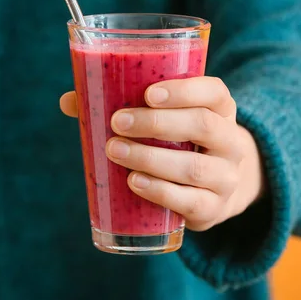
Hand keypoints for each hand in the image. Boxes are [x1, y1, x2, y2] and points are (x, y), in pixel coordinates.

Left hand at [60, 77, 264, 231]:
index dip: (184, 91)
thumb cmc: (177, 140)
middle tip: (117, 122)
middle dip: (156, 123)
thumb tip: (70, 100)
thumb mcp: (163, 118)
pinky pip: (191, 202)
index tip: (148, 93)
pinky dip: (159, 192)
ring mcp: (226, 177)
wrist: (214, 185)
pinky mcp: (213, 208)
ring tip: (115, 151)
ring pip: (194, 167)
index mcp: (219, 108)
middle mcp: (230, 141)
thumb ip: (121, 104)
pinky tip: (133, 182)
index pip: (213, 92)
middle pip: (203, 126)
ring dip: (150, 159)